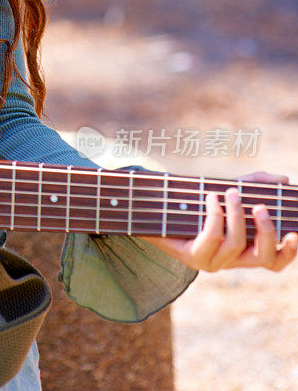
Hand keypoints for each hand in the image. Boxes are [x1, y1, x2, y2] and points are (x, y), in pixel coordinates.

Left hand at [143, 171, 297, 271]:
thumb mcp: (229, 191)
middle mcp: (232, 261)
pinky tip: (212, 197)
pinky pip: (212, 237)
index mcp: (245, 250)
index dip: (289, 252)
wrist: (157, 211)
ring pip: (237, 243)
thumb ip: (255, 184)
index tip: (294, 232)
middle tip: (259, 206)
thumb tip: (283, 180)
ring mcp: (212, 262)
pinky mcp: (192, 257)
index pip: (275, 261)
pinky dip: (215, 215)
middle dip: (266, 231)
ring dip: (236, 215)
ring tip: (231, 193)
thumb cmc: (198, 202)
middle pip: (264, 257)